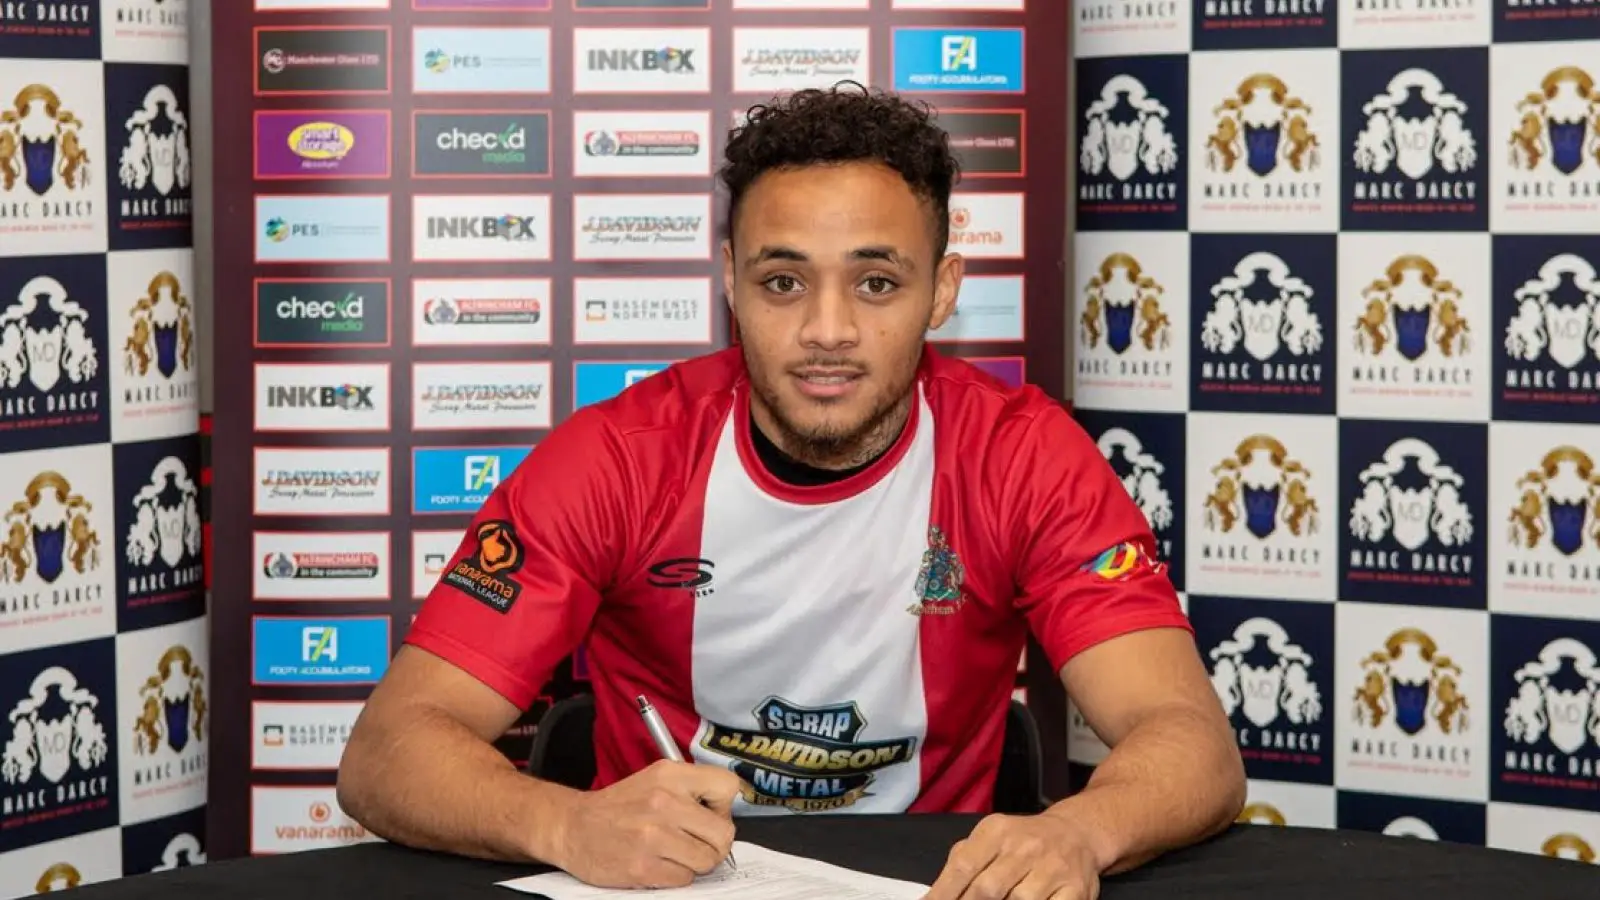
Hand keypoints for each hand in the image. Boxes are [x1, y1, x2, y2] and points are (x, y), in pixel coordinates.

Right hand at [549, 759, 741, 888]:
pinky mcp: (643, 866)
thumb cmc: (617, 807)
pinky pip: (685, 879)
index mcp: (670, 776)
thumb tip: (725, 811)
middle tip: (698, 842)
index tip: (713, 814)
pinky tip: (660, 863)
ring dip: (696, 862)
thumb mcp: (655, 780)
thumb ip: (691, 789)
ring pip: (707, 859)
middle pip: (723, 833)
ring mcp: (653, 836)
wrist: (572, 827)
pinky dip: (677, 876)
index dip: (724, 806)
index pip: (727, 786)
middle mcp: (664, 802)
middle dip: (715, 843)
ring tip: (675, 853)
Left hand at [923, 812, 1100, 899]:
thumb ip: (963, 862)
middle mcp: (1025, 846)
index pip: (963, 866)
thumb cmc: (1022, 842)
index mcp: (996, 831)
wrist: (1076, 833)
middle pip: (988, 889)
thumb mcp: (990, 838)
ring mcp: (1053, 868)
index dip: (943, 894)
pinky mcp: (1076, 890)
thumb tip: (933, 897)